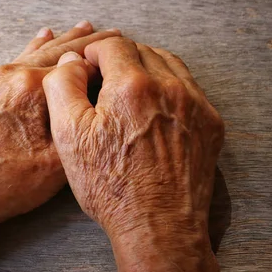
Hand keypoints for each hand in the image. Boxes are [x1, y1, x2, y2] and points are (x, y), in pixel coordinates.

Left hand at [0, 21, 120, 231]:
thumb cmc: (4, 181)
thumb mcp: (56, 162)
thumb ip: (77, 122)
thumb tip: (92, 95)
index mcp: (33, 87)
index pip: (78, 63)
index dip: (104, 57)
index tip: (125, 48)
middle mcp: (14, 75)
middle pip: (58, 51)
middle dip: (87, 42)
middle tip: (112, 32)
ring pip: (37, 52)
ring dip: (63, 42)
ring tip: (82, 28)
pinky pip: (18, 60)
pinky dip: (36, 48)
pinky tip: (41, 39)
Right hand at [43, 37, 224, 271]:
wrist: (158, 226)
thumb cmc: (110, 185)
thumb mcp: (68, 136)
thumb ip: (62, 87)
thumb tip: (70, 61)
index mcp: (131, 86)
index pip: (112, 45)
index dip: (93, 52)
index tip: (85, 66)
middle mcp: (168, 87)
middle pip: (141, 50)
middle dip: (118, 58)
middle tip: (102, 79)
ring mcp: (194, 104)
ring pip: (168, 64)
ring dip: (145, 67)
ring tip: (126, 89)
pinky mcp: (209, 122)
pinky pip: (188, 87)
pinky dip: (168, 86)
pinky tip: (152, 106)